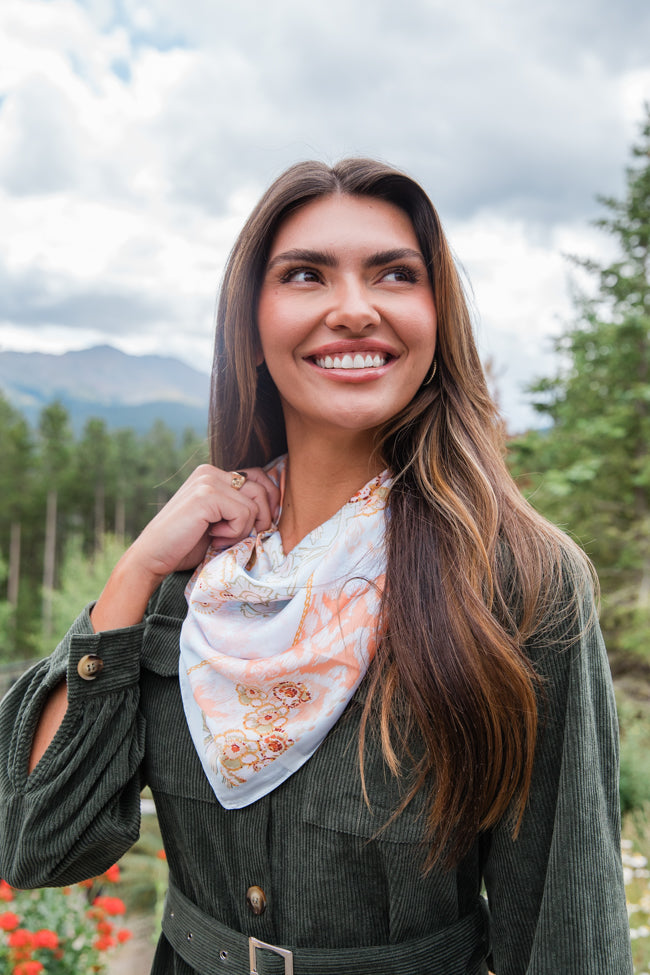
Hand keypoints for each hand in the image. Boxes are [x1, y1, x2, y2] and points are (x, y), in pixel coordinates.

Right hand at [90, 465, 279, 631]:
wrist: (153, 557)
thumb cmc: (186, 544)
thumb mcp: (220, 521)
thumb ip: (240, 508)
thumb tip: (276, 508)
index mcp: (214, 474)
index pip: (259, 476)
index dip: (268, 502)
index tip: (258, 526)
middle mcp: (210, 471)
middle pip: (262, 488)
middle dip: (260, 518)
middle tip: (239, 537)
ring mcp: (208, 480)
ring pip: (255, 503)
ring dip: (243, 528)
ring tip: (220, 538)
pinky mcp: (207, 495)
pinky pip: (244, 513)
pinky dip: (234, 532)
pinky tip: (212, 537)